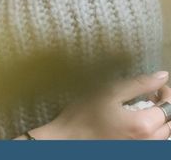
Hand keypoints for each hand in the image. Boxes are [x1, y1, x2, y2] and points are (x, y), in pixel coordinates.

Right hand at [28, 71, 170, 139]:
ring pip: (163, 135)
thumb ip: (138, 84)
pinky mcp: (131, 151)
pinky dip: (151, 132)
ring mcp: (140, 149)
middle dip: (164, 106)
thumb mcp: (108, 92)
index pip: (169, 106)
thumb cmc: (82, 116)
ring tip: (143, 109)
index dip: (166, 92)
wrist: (66, 140)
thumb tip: (161, 76)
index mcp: (143, 124)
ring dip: (158, 120)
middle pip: (169, 122)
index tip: (157, 85)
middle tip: (151, 95)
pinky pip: (152, 142)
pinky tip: (135, 123)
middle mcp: (147, 141)